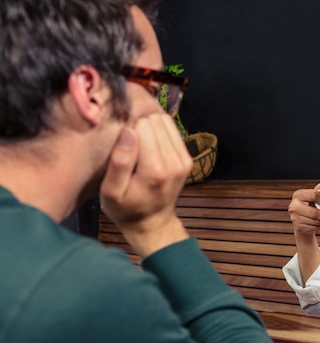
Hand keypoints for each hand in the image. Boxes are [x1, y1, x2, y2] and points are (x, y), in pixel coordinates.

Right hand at [99, 113, 192, 256]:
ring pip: (165, 121)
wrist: (151, 221)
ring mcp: (184, 160)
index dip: (127, 129)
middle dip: (139, 126)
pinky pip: (172, 129)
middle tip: (128, 144)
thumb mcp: (111, 192)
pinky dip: (159, 132)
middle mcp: (174, 163)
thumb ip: (119, 162)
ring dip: (149, 128)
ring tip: (137, 144)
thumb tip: (129, 132)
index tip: (119, 143)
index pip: (142, 125)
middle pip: (154, 121)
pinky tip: (148, 146)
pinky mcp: (187, 158)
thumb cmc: (126, 208)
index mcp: (155, 171)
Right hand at [288, 182, 319, 236]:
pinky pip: (313, 228)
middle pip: (315, 212)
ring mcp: (294, 217)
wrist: (301, 222)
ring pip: (315, 221)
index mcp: (298, 195)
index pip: (314, 196)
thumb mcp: (312, 197)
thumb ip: (318, 190)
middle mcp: (294, 206)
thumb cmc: (309, 207)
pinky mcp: (298, 227)